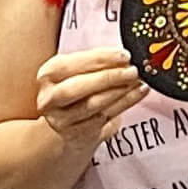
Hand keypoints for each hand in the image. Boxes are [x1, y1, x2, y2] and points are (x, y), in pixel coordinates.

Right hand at [33, 46, 148, 147]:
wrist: (69, 126)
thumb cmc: (77, 90)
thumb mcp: (79, 71)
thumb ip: (97, 63)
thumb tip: (124, 58)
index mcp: (48, 76)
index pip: (69, 65)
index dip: (99, 59)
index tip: (123, 55)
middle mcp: (50, 98)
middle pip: (76, 88)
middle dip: (107, 77)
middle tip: (131, 70)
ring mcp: (62, 119)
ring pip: (92, 104)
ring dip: (120, 91)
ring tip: (136, 80)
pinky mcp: (79, 133)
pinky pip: (106, 116)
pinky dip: (126, 101)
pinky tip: (139, 91)